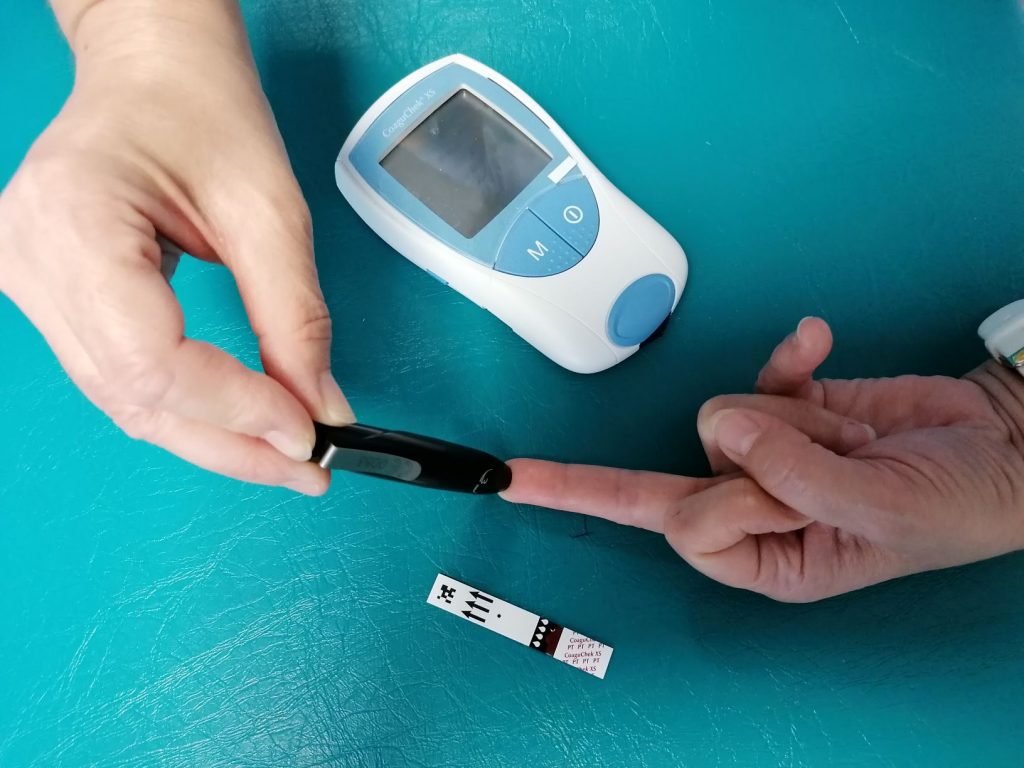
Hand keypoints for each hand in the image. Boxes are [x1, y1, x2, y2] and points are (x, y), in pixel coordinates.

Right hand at [0, 1, 352, 493]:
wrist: (153, 73)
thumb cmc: (203, 110)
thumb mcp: (270, 210)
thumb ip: (295, 318)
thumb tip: (321, 409)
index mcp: (74, 216)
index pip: (152, 361)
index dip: (235, 411)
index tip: (306, 434)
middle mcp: (29, 257)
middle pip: (135, 397)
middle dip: (231, 443)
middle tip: (305, 468)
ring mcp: (28, 281)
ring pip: (125, 401)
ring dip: (212, 436)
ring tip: (284, 453)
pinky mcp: (51, 297)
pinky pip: (120, 378)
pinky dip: (186, 408)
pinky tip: (239, 420)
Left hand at [502, 318, 1023, 601]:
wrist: (1003, 448)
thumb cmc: (953, 506)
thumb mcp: (878, 509)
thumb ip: (795, 475)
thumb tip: (725, 428)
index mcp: (772, 561)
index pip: (690, 530)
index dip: (729, 500)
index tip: (788, 496)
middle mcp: (758, 513)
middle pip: (693, 469)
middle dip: (762, 451)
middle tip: (832, 461)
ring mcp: (771, 456)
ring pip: (728, 416)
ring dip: (802, 417)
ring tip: (862, 441)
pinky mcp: (793, 407)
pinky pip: (763, 375)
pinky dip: (789, 359)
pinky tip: (817, 341)